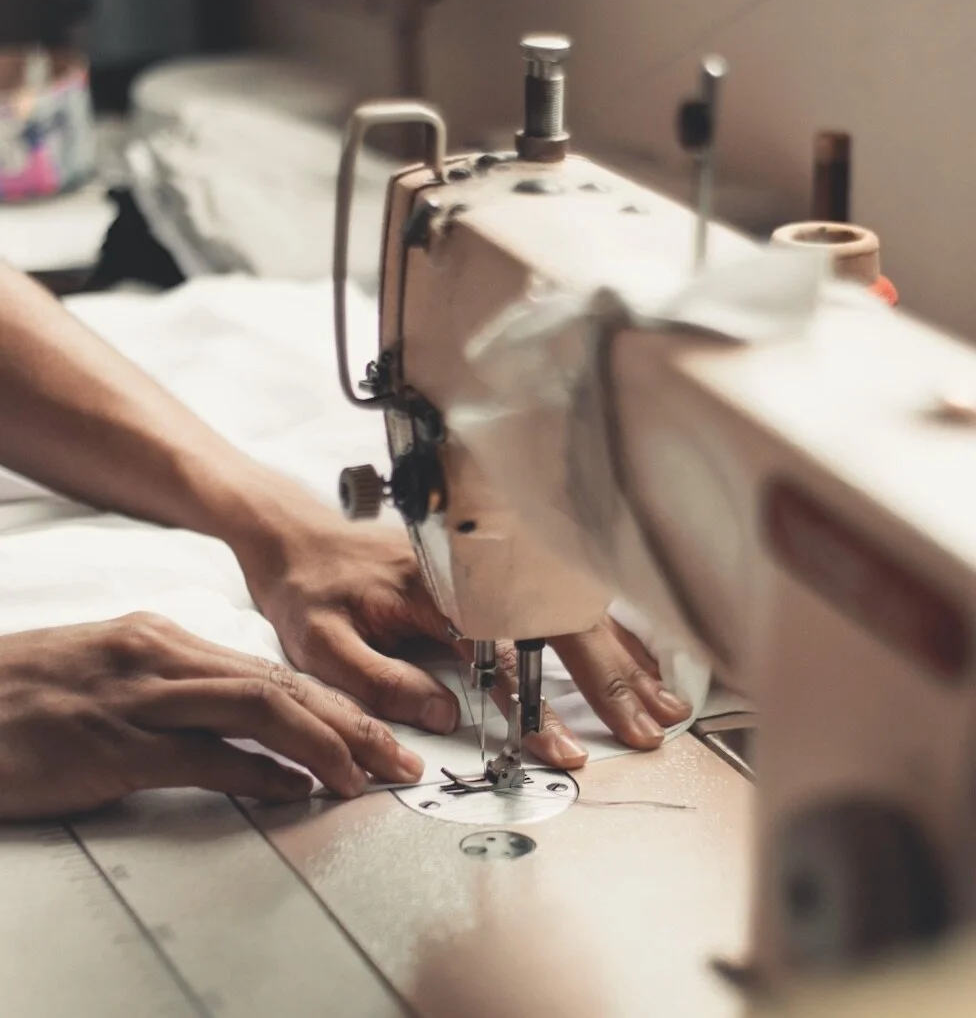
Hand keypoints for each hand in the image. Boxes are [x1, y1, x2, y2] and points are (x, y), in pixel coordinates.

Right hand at [0, 613, 424, 820]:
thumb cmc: (32, 695)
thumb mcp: (117, 673)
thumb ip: (184, 692)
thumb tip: (253, 731)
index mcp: (167, 640)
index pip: (273, 670)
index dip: (336, 703)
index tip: (377, 731)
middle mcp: (163, 658)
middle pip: (281, 685)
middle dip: (352, 722)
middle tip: (398, 757)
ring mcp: (140, 699)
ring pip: (257, 709)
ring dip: (323, 743)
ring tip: (364, 776)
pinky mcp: (113, 746)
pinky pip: (203, 756)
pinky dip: (256, 774)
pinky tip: (292, 792)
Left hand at [238, 511, 691, 769]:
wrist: (296, 533)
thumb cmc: (308, 587)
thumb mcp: (321, 645)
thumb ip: (382, 682)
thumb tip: (444, 717)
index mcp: (434, 591)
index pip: (504, 656)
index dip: (539, 708)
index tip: (566, 747)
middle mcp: (472, 571)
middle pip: (561, 622)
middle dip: (612, 676)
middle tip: (647, 725)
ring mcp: (488, 562)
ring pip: (571, 604)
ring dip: (621, 650)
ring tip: (661, 693)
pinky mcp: (491, 563)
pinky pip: (559, 594)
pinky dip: (602, 624)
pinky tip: (630, 649)